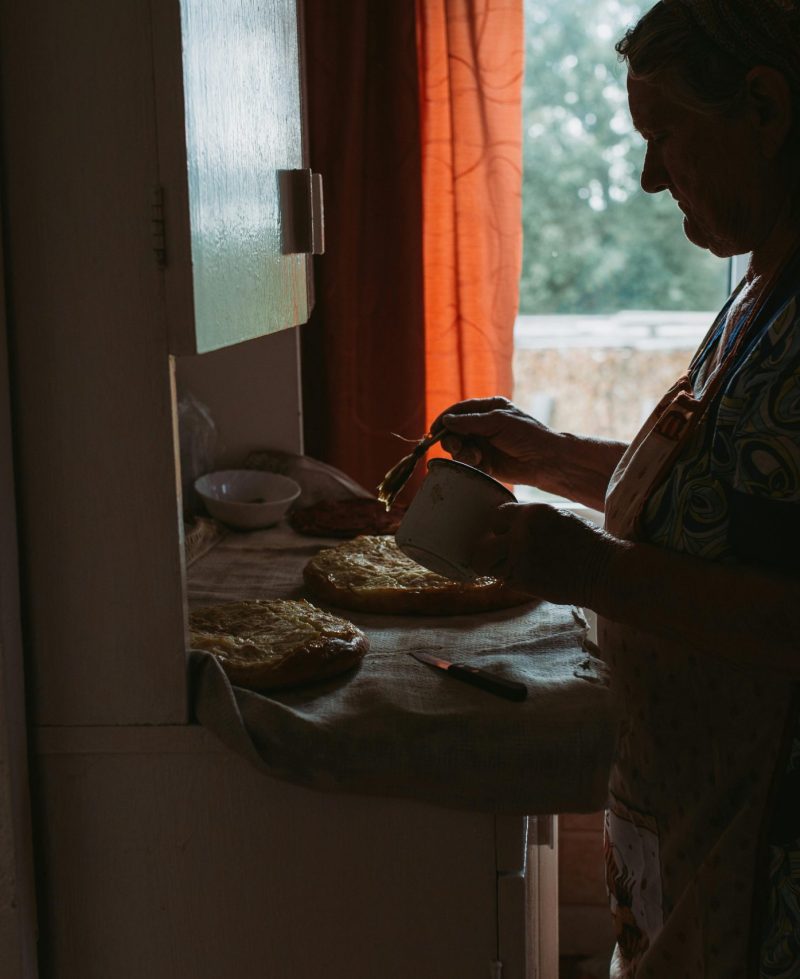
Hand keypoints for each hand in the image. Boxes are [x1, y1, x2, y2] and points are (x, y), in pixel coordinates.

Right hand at [431, 397, 559, 485]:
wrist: (545, 461)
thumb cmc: (526, 435)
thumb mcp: (497, 422)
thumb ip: (470, 421)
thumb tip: (446, 421)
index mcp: (489, 409)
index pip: (459, 411)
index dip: (444, 419)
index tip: (434, 430)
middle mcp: (484, 425)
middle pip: (455, 431)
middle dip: (452, 439)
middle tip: (457, 447)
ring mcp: (484, 444)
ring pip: (459, 448)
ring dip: (463, 453)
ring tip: (476, 458)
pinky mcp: (485, 463)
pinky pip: (468, 463)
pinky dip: (471, 465)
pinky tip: (483, 466)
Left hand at [471, 502, 614, 606]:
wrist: (607, 571)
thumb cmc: (588, 544)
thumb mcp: (558, 518)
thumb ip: (530, 521)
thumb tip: (504, 528)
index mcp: (533, 513)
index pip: (496, 517)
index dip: (499, 528)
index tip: (506, 535)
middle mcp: (522, 534)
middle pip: (481, 548)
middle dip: (487, 552)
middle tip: (501, 556)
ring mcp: (522, 560)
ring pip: (489, 568)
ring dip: (500, 569)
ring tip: (519, 568)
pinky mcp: (527, 582)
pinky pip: (506, 581)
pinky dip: (515, 581)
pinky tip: (533, 576)